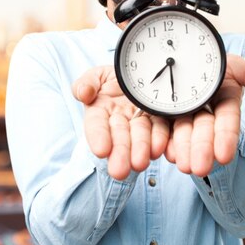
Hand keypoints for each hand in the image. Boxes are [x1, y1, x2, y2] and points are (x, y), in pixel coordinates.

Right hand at [72, 66, 169, 180]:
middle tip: (120, 170)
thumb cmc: (114, 77)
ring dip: (140, 150)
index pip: (96, 125)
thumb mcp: (97, 75)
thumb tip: (83, 92)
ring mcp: (140, 122)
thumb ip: (87, 82)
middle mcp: (120, 121)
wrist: (139, 74)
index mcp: (100, 111)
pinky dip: (160, 140)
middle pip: (120, 137)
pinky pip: (161, 130)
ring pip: (141, 137)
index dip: (98, 137)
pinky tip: (159, 148)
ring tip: (140, 163)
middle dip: (120, 153)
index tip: (101, 150)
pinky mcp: (159, 120)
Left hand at [164, 54, 244, 176]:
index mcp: (223, 99)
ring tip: (181, 165)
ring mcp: (179, 114)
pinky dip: (156, 142)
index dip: (226, 137)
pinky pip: (156, 129)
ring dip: (182, 150)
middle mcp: (203, 111)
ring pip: (180, 134)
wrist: (174, 55)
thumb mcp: (231, 63)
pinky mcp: (156, 114)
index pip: (227, 120)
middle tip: (199, 168)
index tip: (224, 156)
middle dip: (202, 149)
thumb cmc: (207, 57)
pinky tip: (157, 152)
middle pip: (202, 131)